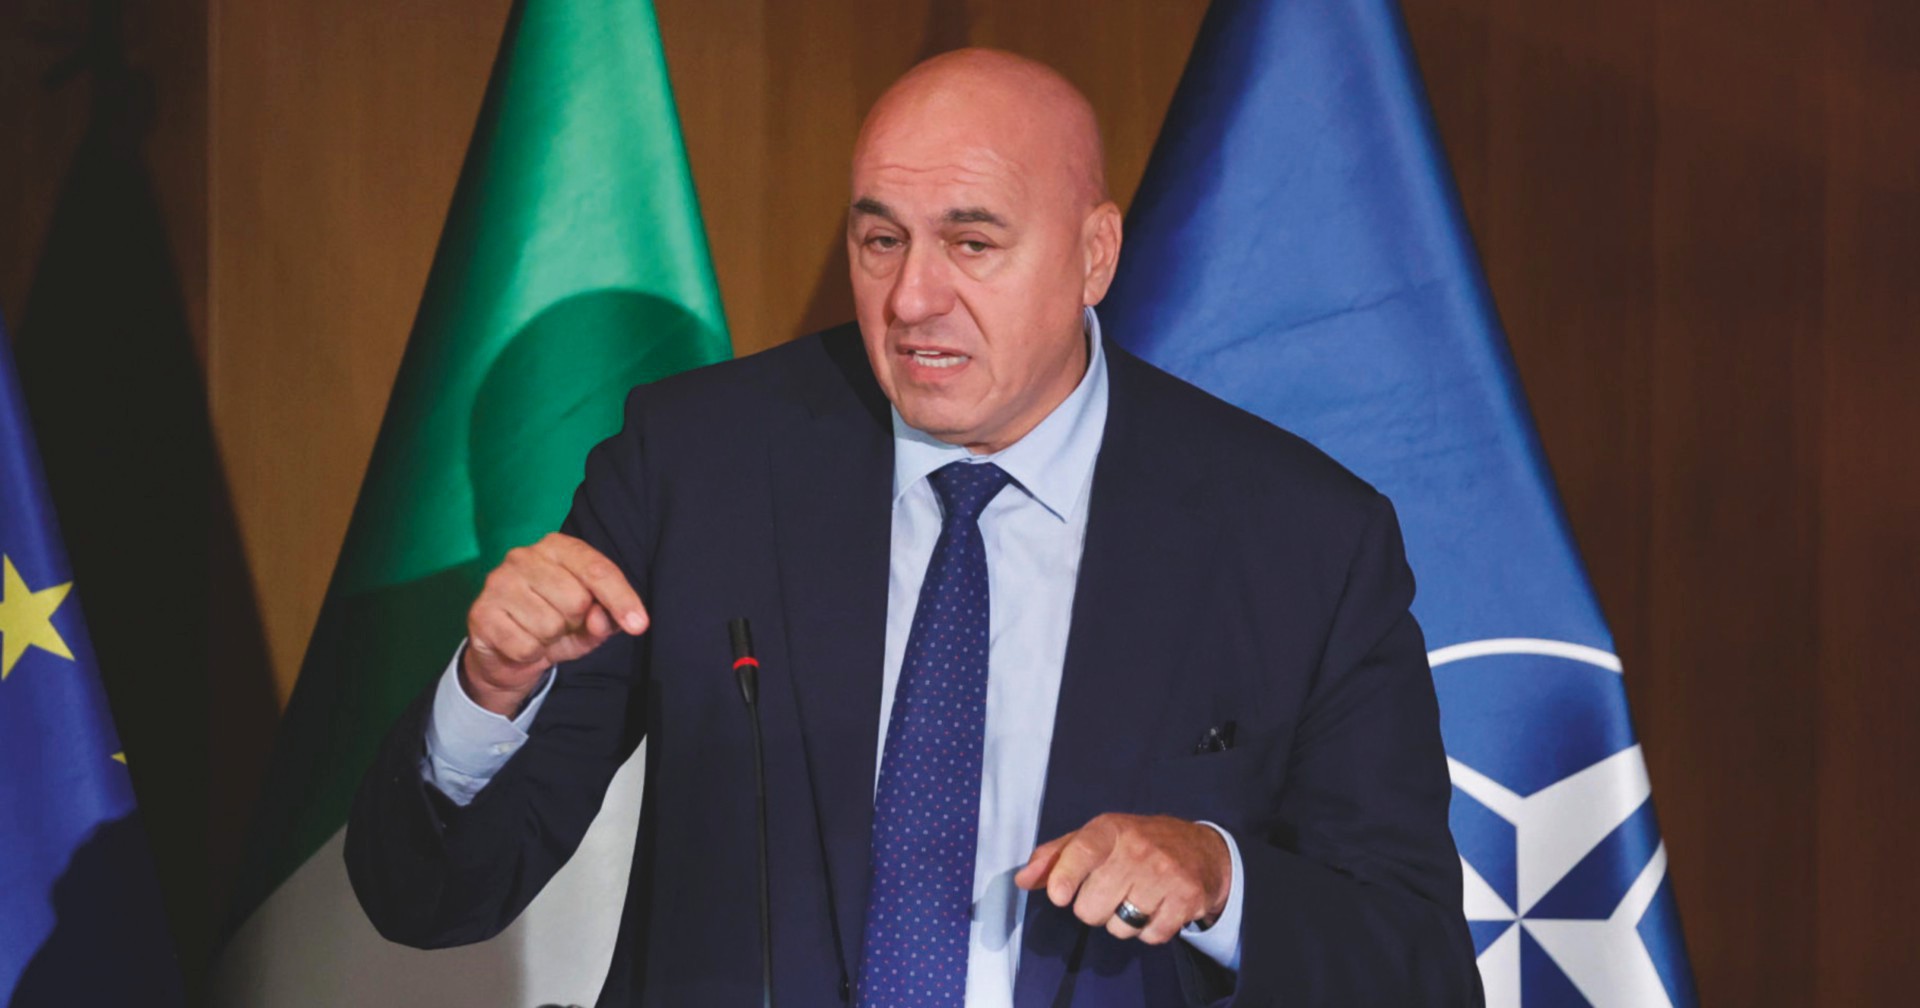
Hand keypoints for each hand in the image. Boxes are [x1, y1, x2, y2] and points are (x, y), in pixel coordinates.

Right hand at [462, 532, 648, 715]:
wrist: (508, 654)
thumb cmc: (557, 627)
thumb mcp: (592, 624)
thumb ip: (606, 618)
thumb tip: (600, 617)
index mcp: (558, 547)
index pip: (597, 570)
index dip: (622, 599)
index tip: (640, 625)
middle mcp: (524, 556)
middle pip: (576, 599)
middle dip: (575, 622)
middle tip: (561, 624)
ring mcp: (498, 582)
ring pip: (549, 624)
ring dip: (550, 640)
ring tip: (540, 633)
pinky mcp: (481, 612)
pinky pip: (525, 646)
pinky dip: (530, 654)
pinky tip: (521, 643)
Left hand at [1014, 813, 1231, 944]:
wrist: (1201, 849)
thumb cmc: (1136, 845)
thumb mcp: (1096, 839)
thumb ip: (1055, 857)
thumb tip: (1022, 879)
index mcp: (1110, 829)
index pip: (1083, 850)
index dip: (1067, 874)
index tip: (1058, 895)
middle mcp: (1138, 848)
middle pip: (1092, 906)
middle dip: (1095, 908)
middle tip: (1112, 891)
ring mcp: (1165, 873)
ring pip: (1120, 926)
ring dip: (1123, 921)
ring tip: (1137, 897)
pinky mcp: (1187, 897)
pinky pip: (1150, 936)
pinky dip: (1150, 931)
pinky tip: (1158, 907)